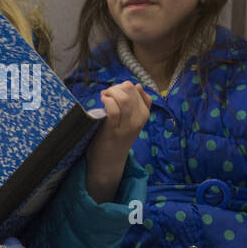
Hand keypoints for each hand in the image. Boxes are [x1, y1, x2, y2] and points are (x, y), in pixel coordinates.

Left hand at [85, 81, 151, 202]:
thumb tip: (138, 86)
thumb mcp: (132, 120)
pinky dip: (106, 102)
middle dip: (116, 87)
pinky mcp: (113, 131)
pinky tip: (102, 102)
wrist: (109, 162)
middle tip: (107, 95)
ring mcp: (127, 126)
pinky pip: (113, 110)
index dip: (123, 87)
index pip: (138, 90)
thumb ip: (137, 104)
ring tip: (104, 97)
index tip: (115, 93)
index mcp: (144, 114)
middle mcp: (138, 119)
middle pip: (130, 90)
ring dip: (111, 93)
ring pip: (123, 98)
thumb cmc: (118, 138)